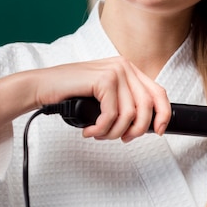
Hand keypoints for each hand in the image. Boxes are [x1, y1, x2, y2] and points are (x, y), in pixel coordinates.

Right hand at [33, 57, 170, 140]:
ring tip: (100, 134)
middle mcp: (125, 67)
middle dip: (137, 129)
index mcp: (129, 70)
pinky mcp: (103, 79)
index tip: (159, 131)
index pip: (158, 93)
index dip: (163, 114)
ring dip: (115, 132)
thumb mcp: (106, 97)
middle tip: (123, 139)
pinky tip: (91, 131)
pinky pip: (111, 115)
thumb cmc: (73, 94)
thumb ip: (125, 103)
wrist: (43, 86)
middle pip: (147, 106)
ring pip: (129, 114)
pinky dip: (102, 128)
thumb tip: (147, 125)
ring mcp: (115, 71)